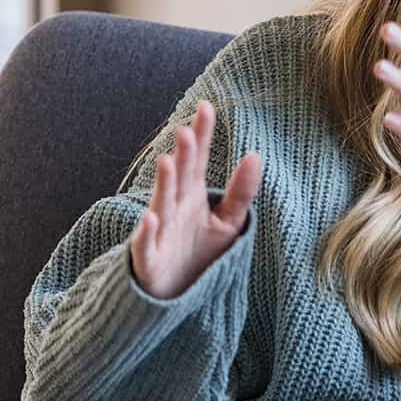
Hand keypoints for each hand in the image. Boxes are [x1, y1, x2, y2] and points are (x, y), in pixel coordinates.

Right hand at [129, 99, 263, 298]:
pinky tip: (151, 218)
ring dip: (163, 184)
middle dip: (183, 156)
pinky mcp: (149, 260)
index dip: (202, 134)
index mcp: (192, 195)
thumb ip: (241, 192)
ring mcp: (159, 232)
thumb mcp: (227, 222)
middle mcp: (174, 208)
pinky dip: (147, 233)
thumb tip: (255, 155)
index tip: (206, 106)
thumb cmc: (199, 254)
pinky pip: (146, 246)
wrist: (174, 295)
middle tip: (185, 130)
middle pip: (180, 177)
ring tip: (167, 162)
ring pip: (161, 204)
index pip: (199, 160)